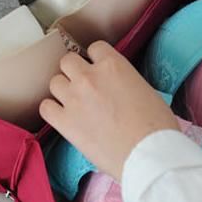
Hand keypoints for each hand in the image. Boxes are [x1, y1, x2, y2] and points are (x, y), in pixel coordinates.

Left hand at [40, 41, 178, 181]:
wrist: (147, 154)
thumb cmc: (156, 125)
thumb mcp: (144, 88)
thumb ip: (123, 79)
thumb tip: (115, 86)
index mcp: (113, 64)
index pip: (95, 48)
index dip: (96, 59)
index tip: (99, 70)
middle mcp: (89, 77)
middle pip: (68, 61)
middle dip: (75, 71)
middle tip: (85, 86)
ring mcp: (73, 98)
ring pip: (54, 82)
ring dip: (64, 90)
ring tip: (74, 103)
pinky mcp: (64, 122)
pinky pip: (45, 107)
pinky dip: (52, 110)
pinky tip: (63, 117)